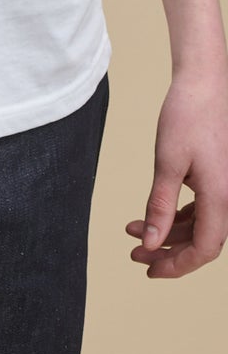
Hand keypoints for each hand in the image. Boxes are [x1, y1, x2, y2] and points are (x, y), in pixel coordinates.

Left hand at [126, 66, 227, 276]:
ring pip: (199, 225)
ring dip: (168, 232)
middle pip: (202, 241)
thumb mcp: (167, 162)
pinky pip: (201, 209)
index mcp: (221, 198)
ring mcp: (224, 189)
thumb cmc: (187, 116)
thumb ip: (160, 205)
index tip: (149, 268)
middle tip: (135, 252)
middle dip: (168, 250)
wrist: (204, 84)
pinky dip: (176, 215)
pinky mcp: (217, 179)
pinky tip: (151, 214)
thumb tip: (151, 242)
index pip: (205, 249)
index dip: (178, 265)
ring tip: (134, 231)